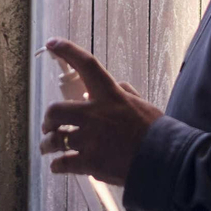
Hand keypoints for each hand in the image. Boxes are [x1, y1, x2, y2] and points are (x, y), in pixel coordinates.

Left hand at [38, 39, 164, 186]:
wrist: (164, 160)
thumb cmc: (156, 132)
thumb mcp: (142, 104)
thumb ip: (126, 92)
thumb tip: (117, 84)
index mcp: (110, 95)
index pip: (86, 64)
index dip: (67, 51)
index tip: (52, 43)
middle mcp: (96, 114)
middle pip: (56, 110)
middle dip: (47, 119)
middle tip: (48, 126)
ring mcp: (91, 139)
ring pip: (55, 140)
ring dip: (47, 145)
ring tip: (47, 149)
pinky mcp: (90, 163)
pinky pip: (63, 163)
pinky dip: (57, 166)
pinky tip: (58, 166)